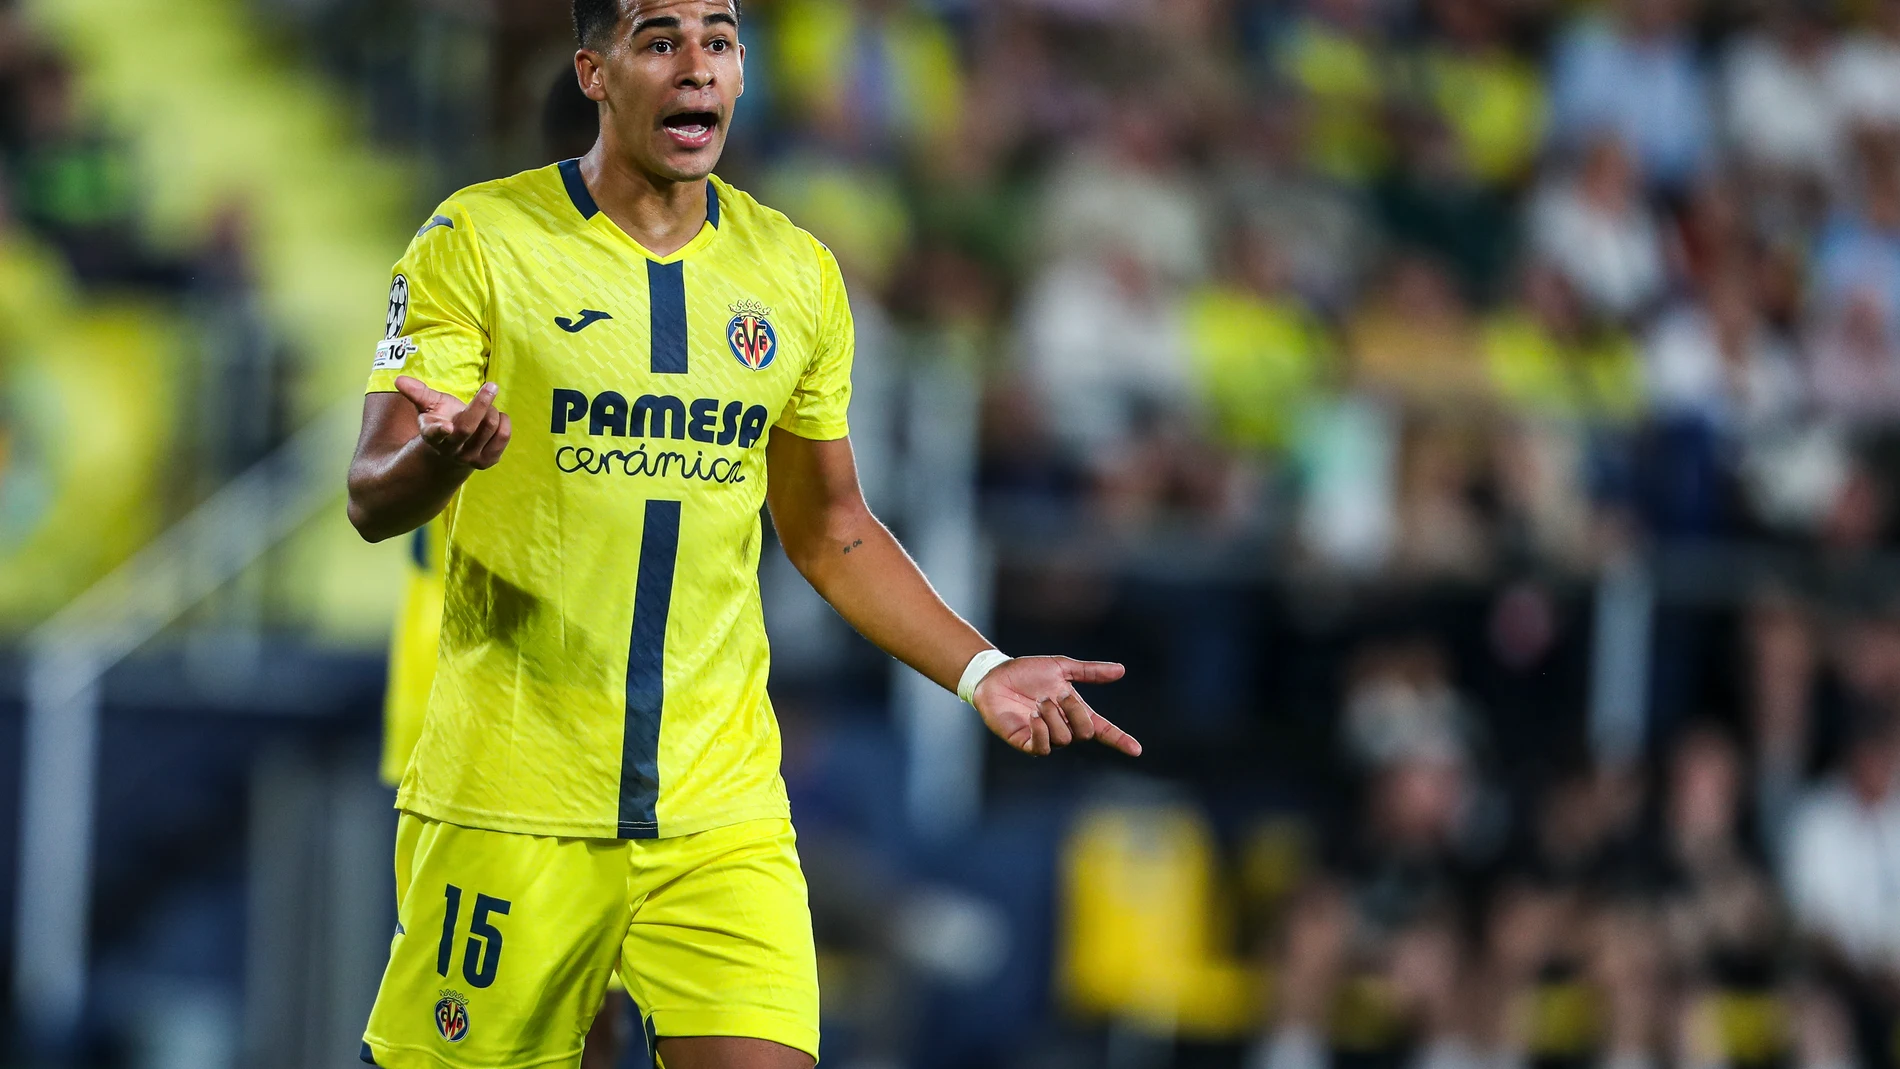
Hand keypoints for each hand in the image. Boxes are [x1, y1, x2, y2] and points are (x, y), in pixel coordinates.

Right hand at [395, 376, 511, 468]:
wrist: (455, 448)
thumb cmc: (442, 418)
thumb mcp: (429, 405)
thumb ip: (417, 392)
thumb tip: (399, 379)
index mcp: (432, 435)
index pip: (434, 433)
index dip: (439, 430)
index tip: (446, 427)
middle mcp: (451, 449)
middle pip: (469, 427)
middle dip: (481, 404)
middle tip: (491, 386)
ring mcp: (470, 458)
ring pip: (490, 427)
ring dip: (492, 410)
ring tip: (487, 408)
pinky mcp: (488, 460)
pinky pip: (503, 435)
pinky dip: (504, 420)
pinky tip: (497, 418)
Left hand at [972, 656, 1140, 756]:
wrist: (996, 676)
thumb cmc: (1027, 672)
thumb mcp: (1061, 668)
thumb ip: (1090, 672)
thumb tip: (1121, 670)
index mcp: (1075, 712)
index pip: (1103, 730)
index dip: (1120, 740)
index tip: (1137, 750)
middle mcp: (1063, 728)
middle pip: (1085, 732)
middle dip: (1075, 712)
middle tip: (1056, 695)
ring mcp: (1045, 737)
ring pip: (1064, 738)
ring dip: (1053, 716)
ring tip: (1038, 702)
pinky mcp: (1026, 743)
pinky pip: (1042, 747)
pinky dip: (1041, 730)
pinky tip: (1033, 715)